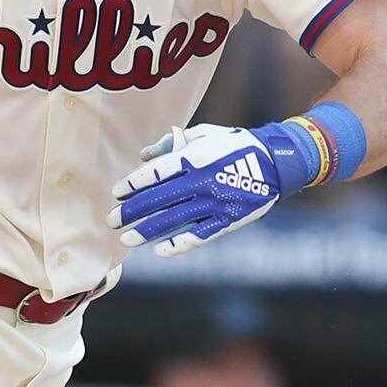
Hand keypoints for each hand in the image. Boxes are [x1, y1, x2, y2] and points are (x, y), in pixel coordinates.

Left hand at [108, 123, 298, 256]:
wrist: (276, 162)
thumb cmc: (233, 145)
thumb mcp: (203, 135)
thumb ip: (172, 143)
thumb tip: (142, 156)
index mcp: (194, 157)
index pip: (155, 173)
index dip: (132, 184)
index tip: (116, 193)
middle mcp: (202, 181)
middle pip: (158, 198)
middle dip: (131, 211)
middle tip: (111, 220)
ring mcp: (215, 202)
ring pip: (174, 219)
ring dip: (146, 230)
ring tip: (126, 238)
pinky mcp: (228, 220)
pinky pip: (199, 236)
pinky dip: (179, 245)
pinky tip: (158, 251)